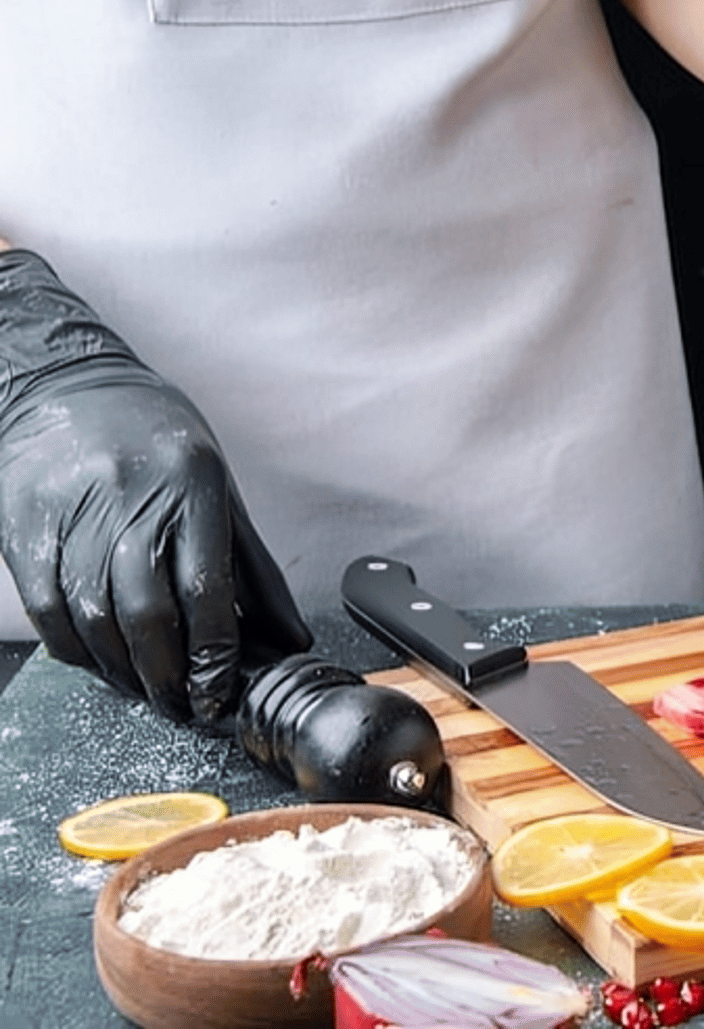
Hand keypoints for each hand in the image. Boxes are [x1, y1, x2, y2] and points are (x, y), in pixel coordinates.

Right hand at [0, 251, 310, 722]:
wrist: (68, 388)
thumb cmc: (157, 442)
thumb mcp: (221, 490)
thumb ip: (253, 569)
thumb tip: (287, 639)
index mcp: (192, 487)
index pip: (206, 588)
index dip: (214, 653)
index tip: (219, 691)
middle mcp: (131, 499)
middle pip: (146, 612)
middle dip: (167, 675)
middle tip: (183, 705)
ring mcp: (73, 513)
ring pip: (95, 617)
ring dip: (122, 671)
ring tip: (146, 691)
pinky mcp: (25, 527)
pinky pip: (48, 607)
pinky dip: (75, 648)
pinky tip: (98, 660)